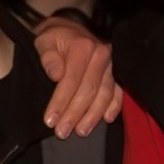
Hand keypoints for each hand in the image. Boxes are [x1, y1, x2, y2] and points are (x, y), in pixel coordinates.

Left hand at [34, 19, 121, 137]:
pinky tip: (107, 119)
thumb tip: (56, 74)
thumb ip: (48, 57)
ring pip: (104, 94)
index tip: (50, 120)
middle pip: (89, 90)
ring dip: (93, 115)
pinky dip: (114, 106)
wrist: (71, 30)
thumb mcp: (45, 41)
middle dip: (75, 114)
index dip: (60, 101)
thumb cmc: (55, 39)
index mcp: (83, 47)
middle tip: (62, 132)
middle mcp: (101, 55)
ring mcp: (111, 65)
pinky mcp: (116, 73)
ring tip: (81, 132)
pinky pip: (118, 92)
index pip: (71, 79)